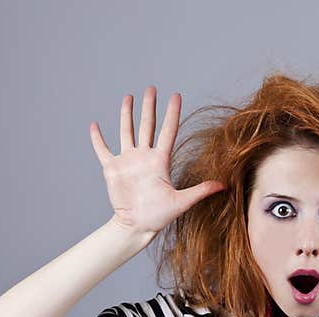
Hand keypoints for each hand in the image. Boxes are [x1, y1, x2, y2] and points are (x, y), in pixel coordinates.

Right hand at [89, 86, 225, 234]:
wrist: (137, 226)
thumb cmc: (159, 216)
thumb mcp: (182, 202)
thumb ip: (200, 191)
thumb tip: (224, 186)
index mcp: (160, 161)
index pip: (168, 131)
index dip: (172, 113)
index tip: (175, 95)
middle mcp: (144, 157)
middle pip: (147, 126)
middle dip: (149, 107)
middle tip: (151, 88)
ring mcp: (127, 161)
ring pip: (126, 132)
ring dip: (126, 115)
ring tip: (128, 97)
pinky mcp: (112, 169)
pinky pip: (102, 150)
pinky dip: (97, 138)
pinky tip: (94, 125)